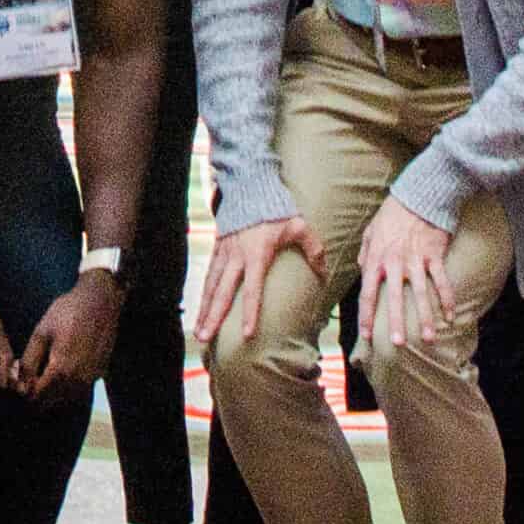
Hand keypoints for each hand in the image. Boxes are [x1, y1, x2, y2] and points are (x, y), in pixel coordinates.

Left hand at [18, 274, 121, 406]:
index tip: (20, 380)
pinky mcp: (99, 373)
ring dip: (53, 392)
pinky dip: (67, 386)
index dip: (24, 393)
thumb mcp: (41, 332)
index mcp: (60, 371)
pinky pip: (78, 389)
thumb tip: (20, 385)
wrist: (101, 300)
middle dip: (37, 394)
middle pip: (50, 403)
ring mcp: (91, 378)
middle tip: (30, 375)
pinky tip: (63, 366)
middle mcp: (77, 381)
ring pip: (65, 399)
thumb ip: (29, 362)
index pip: (37, 399)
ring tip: (45, 370)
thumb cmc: (68, 312)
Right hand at [193, 217, 324, 344]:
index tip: (247, 334)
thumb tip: (324, 273)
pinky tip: (201, 310)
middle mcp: (237, 256)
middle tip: (205, 338)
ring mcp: (224, 252)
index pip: (253, 289)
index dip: (250, 313)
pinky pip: (209, 276)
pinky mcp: (218, 248)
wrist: (250, 186)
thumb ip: (313, 249)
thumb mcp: (298, 226)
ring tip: (199, 331)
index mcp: (257, 254)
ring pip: (211, 286)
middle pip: (222, 292)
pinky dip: (204, 294)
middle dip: (213, 317)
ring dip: (204, 310)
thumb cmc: (276, 208)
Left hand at [357, 198, 453, 349]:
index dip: (366, 315)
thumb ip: (365, 252)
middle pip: (395, 298)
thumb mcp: (371, 230)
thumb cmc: (393, 214)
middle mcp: (395, 262)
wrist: (419, 194)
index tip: (366, 335)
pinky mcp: (435, 255)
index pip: (368, 292)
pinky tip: (451, 317)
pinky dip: (447, 299)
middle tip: (397, 344)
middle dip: (395, 322)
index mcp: (376, 258)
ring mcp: (417, 259)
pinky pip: (442, 281)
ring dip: (425, 318)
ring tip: (427, 338)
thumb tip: (362, 269)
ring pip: (421, 294)